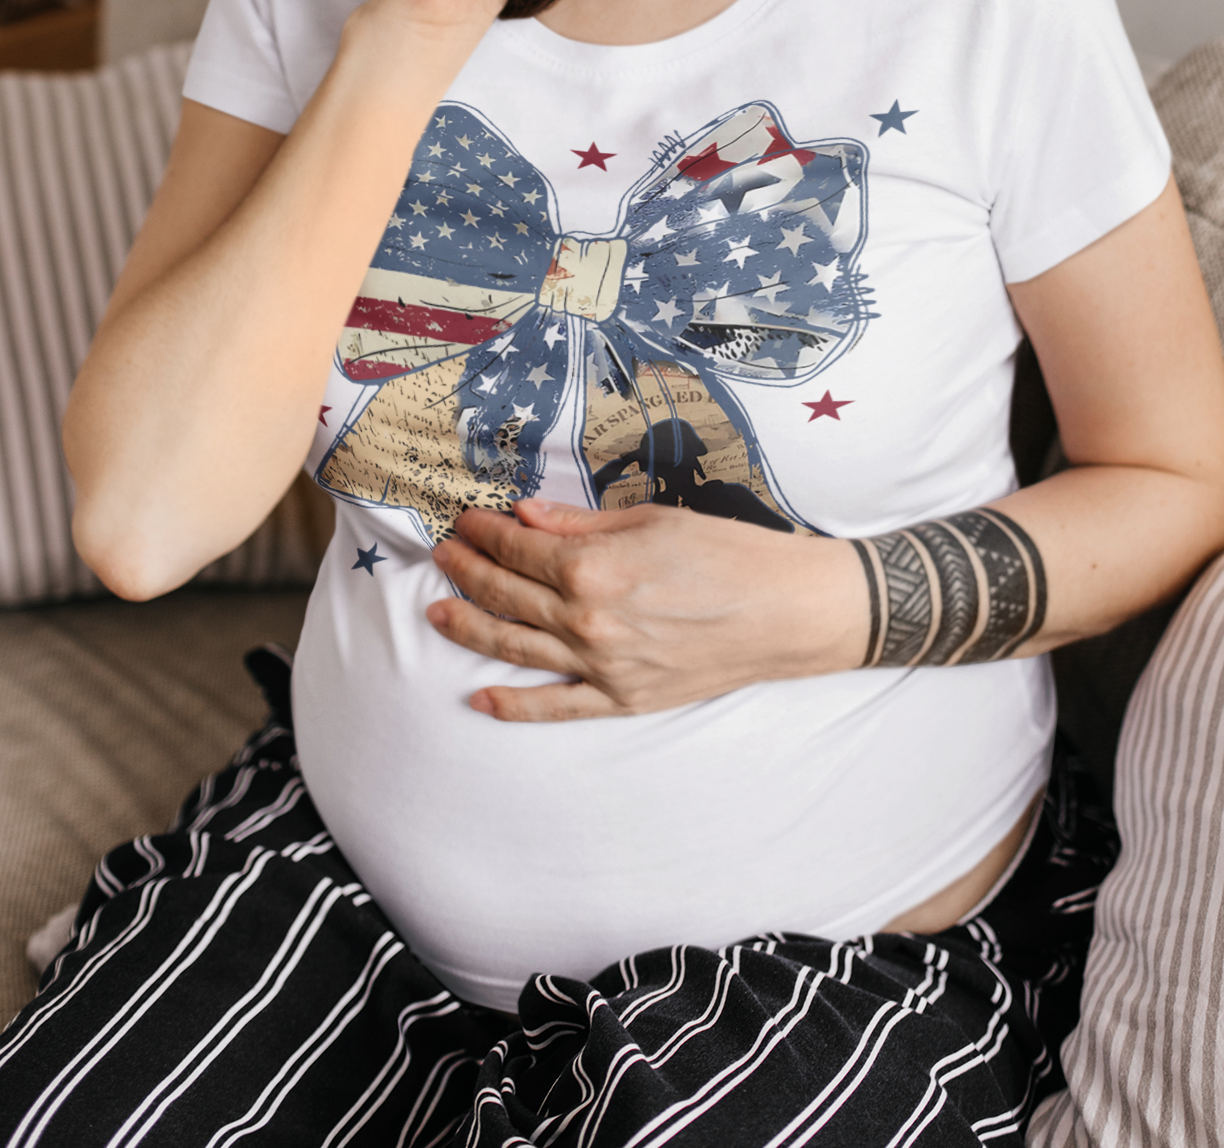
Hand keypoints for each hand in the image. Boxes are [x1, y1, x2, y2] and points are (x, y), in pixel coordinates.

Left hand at [425, 498, 867, 720]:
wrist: (786, 611)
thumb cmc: (727, 554)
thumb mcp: (652, 520)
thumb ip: (580, 523)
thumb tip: (525, 516)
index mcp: (593, 567)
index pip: (518, 548)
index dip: (484, 532)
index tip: (465, 521)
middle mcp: (588, 620)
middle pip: (507, 595)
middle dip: (467, 570)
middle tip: (442, 554)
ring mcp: (602, 667)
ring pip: (516, 648)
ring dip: (470, 627)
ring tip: (437, 612)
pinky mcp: (623, 700)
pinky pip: (555, 708)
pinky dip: (513, 705)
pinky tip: (479, 697)